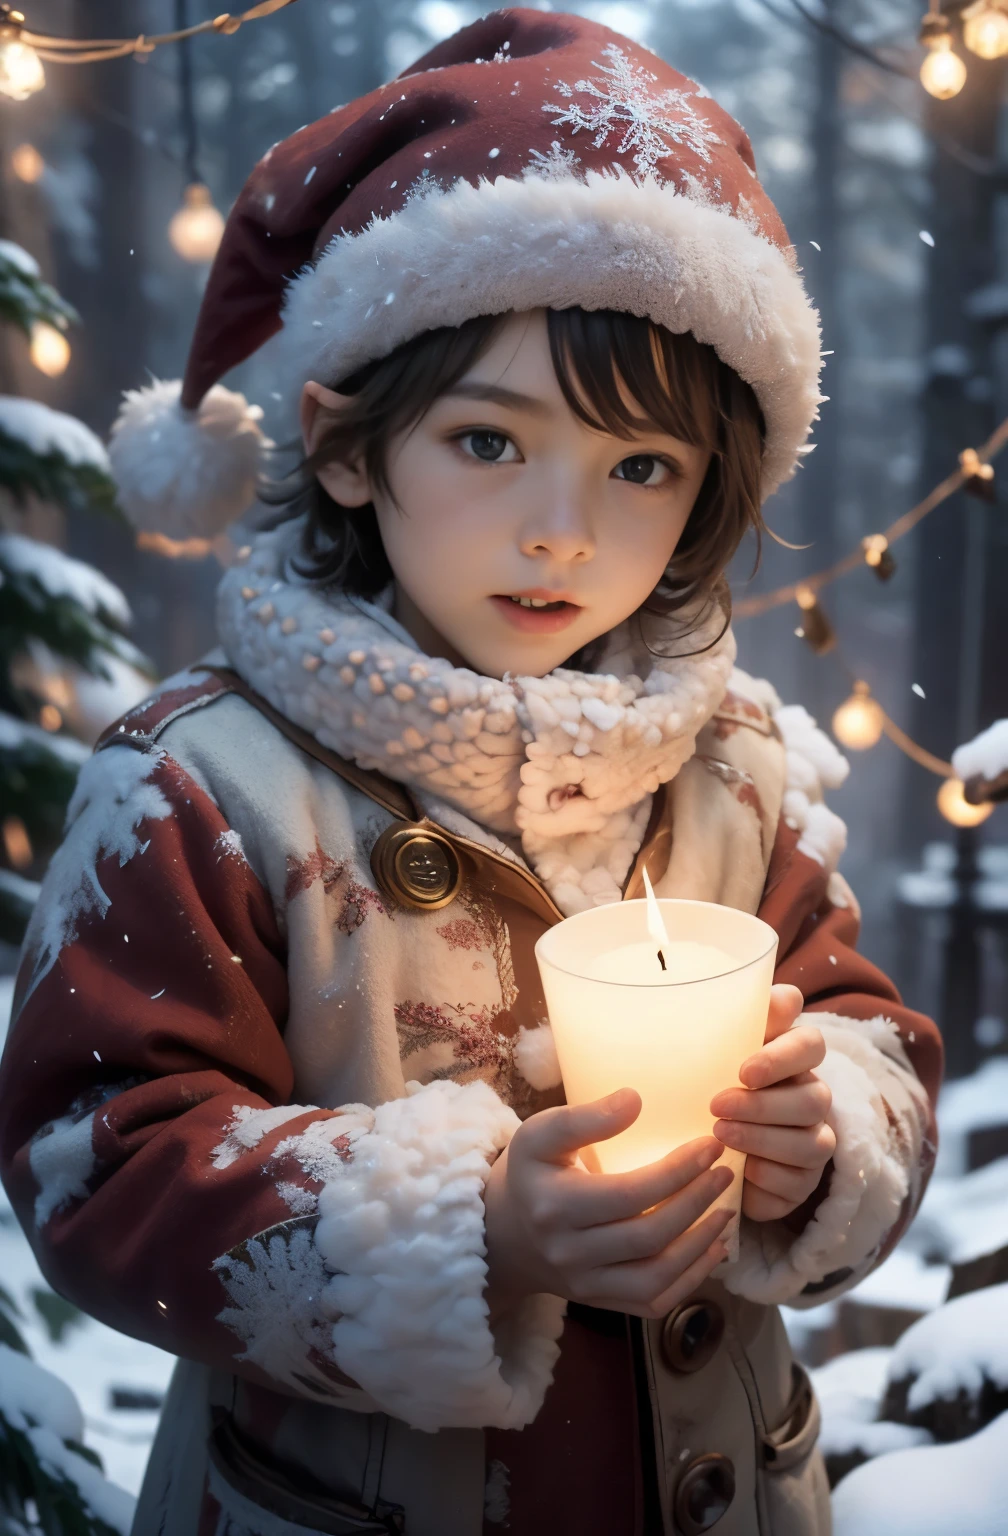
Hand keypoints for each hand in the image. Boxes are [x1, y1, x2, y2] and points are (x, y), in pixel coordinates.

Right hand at [484, 1089, 733, 1320]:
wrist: (505, 1232)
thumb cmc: (532, 1172)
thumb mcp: (542, 1133)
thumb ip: (586, 1117)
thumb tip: (635, 1101)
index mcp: (555, 1206)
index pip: (629, 1194)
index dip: (677, 1172)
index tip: (709, 1146)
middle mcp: (569, 1253)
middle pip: (648, 1235)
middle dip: (696, 1203)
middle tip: (725, 1172)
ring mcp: (586, 1285)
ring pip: (656, 1277)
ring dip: (700, 1244)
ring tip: (727, 1210)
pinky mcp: (601, 1302)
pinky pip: (654, 1301)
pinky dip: (691, 1278)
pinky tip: (714, 1248)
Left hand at [709, 984, 835, 1222]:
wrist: (706, 1144)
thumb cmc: (714, 1081)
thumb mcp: (718, 1047)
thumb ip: (744, 1017)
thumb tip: (781, 996)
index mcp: (795, 1059)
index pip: (811, 1044)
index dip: (783, 1057)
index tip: (744, 1071)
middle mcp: (813, 1098)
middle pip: (814, 1099)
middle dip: (764, 1105)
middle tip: (717, 1106)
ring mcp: (813, 1142)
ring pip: (811, 1144)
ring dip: (762, 1140)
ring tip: (719, 1134)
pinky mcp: (801, 1183)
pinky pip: (798, 1185)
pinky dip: (767, 1178)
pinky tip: (739, 1171)